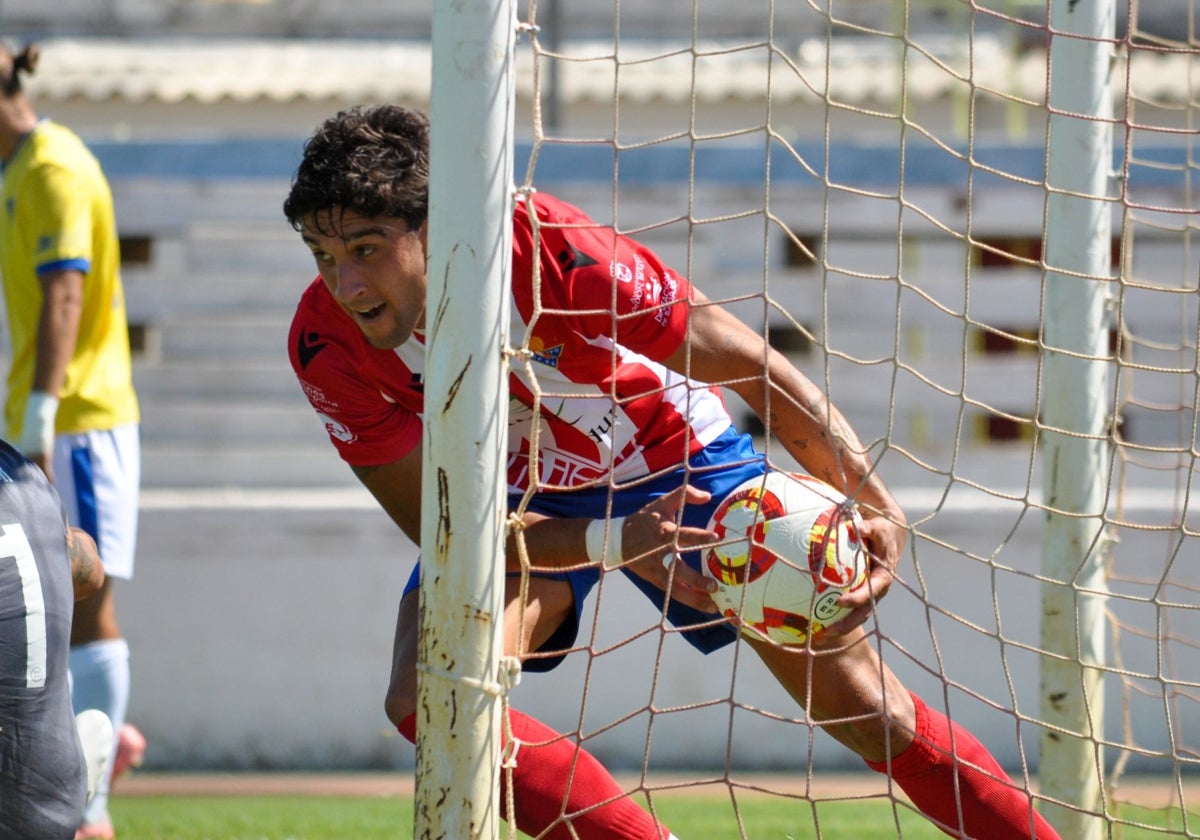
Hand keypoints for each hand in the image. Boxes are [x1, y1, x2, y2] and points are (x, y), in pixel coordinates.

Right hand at [615, 484, 720, 613]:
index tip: (716, 539)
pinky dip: (690, 601)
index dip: (699, 537)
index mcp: (664, 533)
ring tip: (713, 605)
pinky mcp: (657, 581)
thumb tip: (708, 496)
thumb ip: (685, 495)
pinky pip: (675, 594)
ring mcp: (658, 571)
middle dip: (695, 580)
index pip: (684, 535)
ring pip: (676, 589)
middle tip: (714, 585)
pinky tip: (706, 607)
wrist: (618, 540)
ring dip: (694, 599)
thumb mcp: (662, 503)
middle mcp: (661, 555)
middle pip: (678, 571)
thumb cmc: (645, 520)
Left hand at [825, 505, 906, 634]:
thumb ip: (868, 528)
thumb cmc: (881, 531)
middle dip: (846, 624)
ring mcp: (869, 596)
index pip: (871, 592)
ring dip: (839, 627)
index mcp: (883, 578)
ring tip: (818, 637)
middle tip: (826, 632)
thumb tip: (856, 526)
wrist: (888, 537)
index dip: (856, 599)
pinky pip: (848, 610)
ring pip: (856, 617)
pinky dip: (835, 617)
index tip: (839, 602)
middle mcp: (877, 591)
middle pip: (863, 613)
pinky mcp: (860, 596)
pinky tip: (815, 622)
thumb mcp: (878, 528)